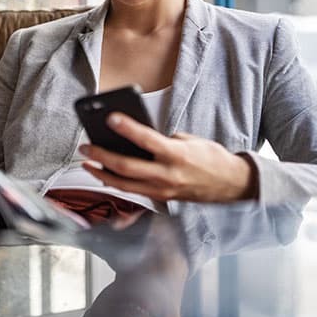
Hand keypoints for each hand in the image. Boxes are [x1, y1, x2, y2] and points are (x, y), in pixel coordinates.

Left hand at [81, 112, 258, 201]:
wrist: (230, 186)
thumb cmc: (211, 159)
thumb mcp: (189, 141)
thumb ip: (164, 140)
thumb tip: (138, 138)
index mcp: (177, 155)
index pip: (146, 139)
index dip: (126, 128)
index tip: (110, 117)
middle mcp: (168, 175)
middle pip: (126, 167)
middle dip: (101, 155)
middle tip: (86, 146)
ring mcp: (163, 190)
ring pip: (124, 185)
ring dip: (102, 173)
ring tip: (88, 162)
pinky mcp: (162, 199)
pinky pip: (133, 192)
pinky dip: (117, 183)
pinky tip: (106, 174)